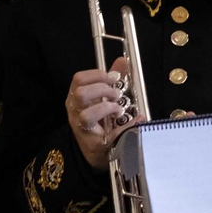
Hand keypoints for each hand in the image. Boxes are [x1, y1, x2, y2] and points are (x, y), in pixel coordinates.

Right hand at [66, 55, 138, 171]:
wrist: (96, 151)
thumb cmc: (99, 120)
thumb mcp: (103, 97)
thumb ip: (112, 79)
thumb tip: (122, 60)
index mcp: (76, 98)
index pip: (78, 79)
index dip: (97, 75)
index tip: (112, 78)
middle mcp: (75, 112)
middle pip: (80, 94)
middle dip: (102, 90)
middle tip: (116, 94)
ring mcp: (82, 129)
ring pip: (86, 115)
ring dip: (107, 108)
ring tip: (118, 109)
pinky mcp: (95, 144)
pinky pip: (109, 135)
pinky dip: (126, 126)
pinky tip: (136, 120)